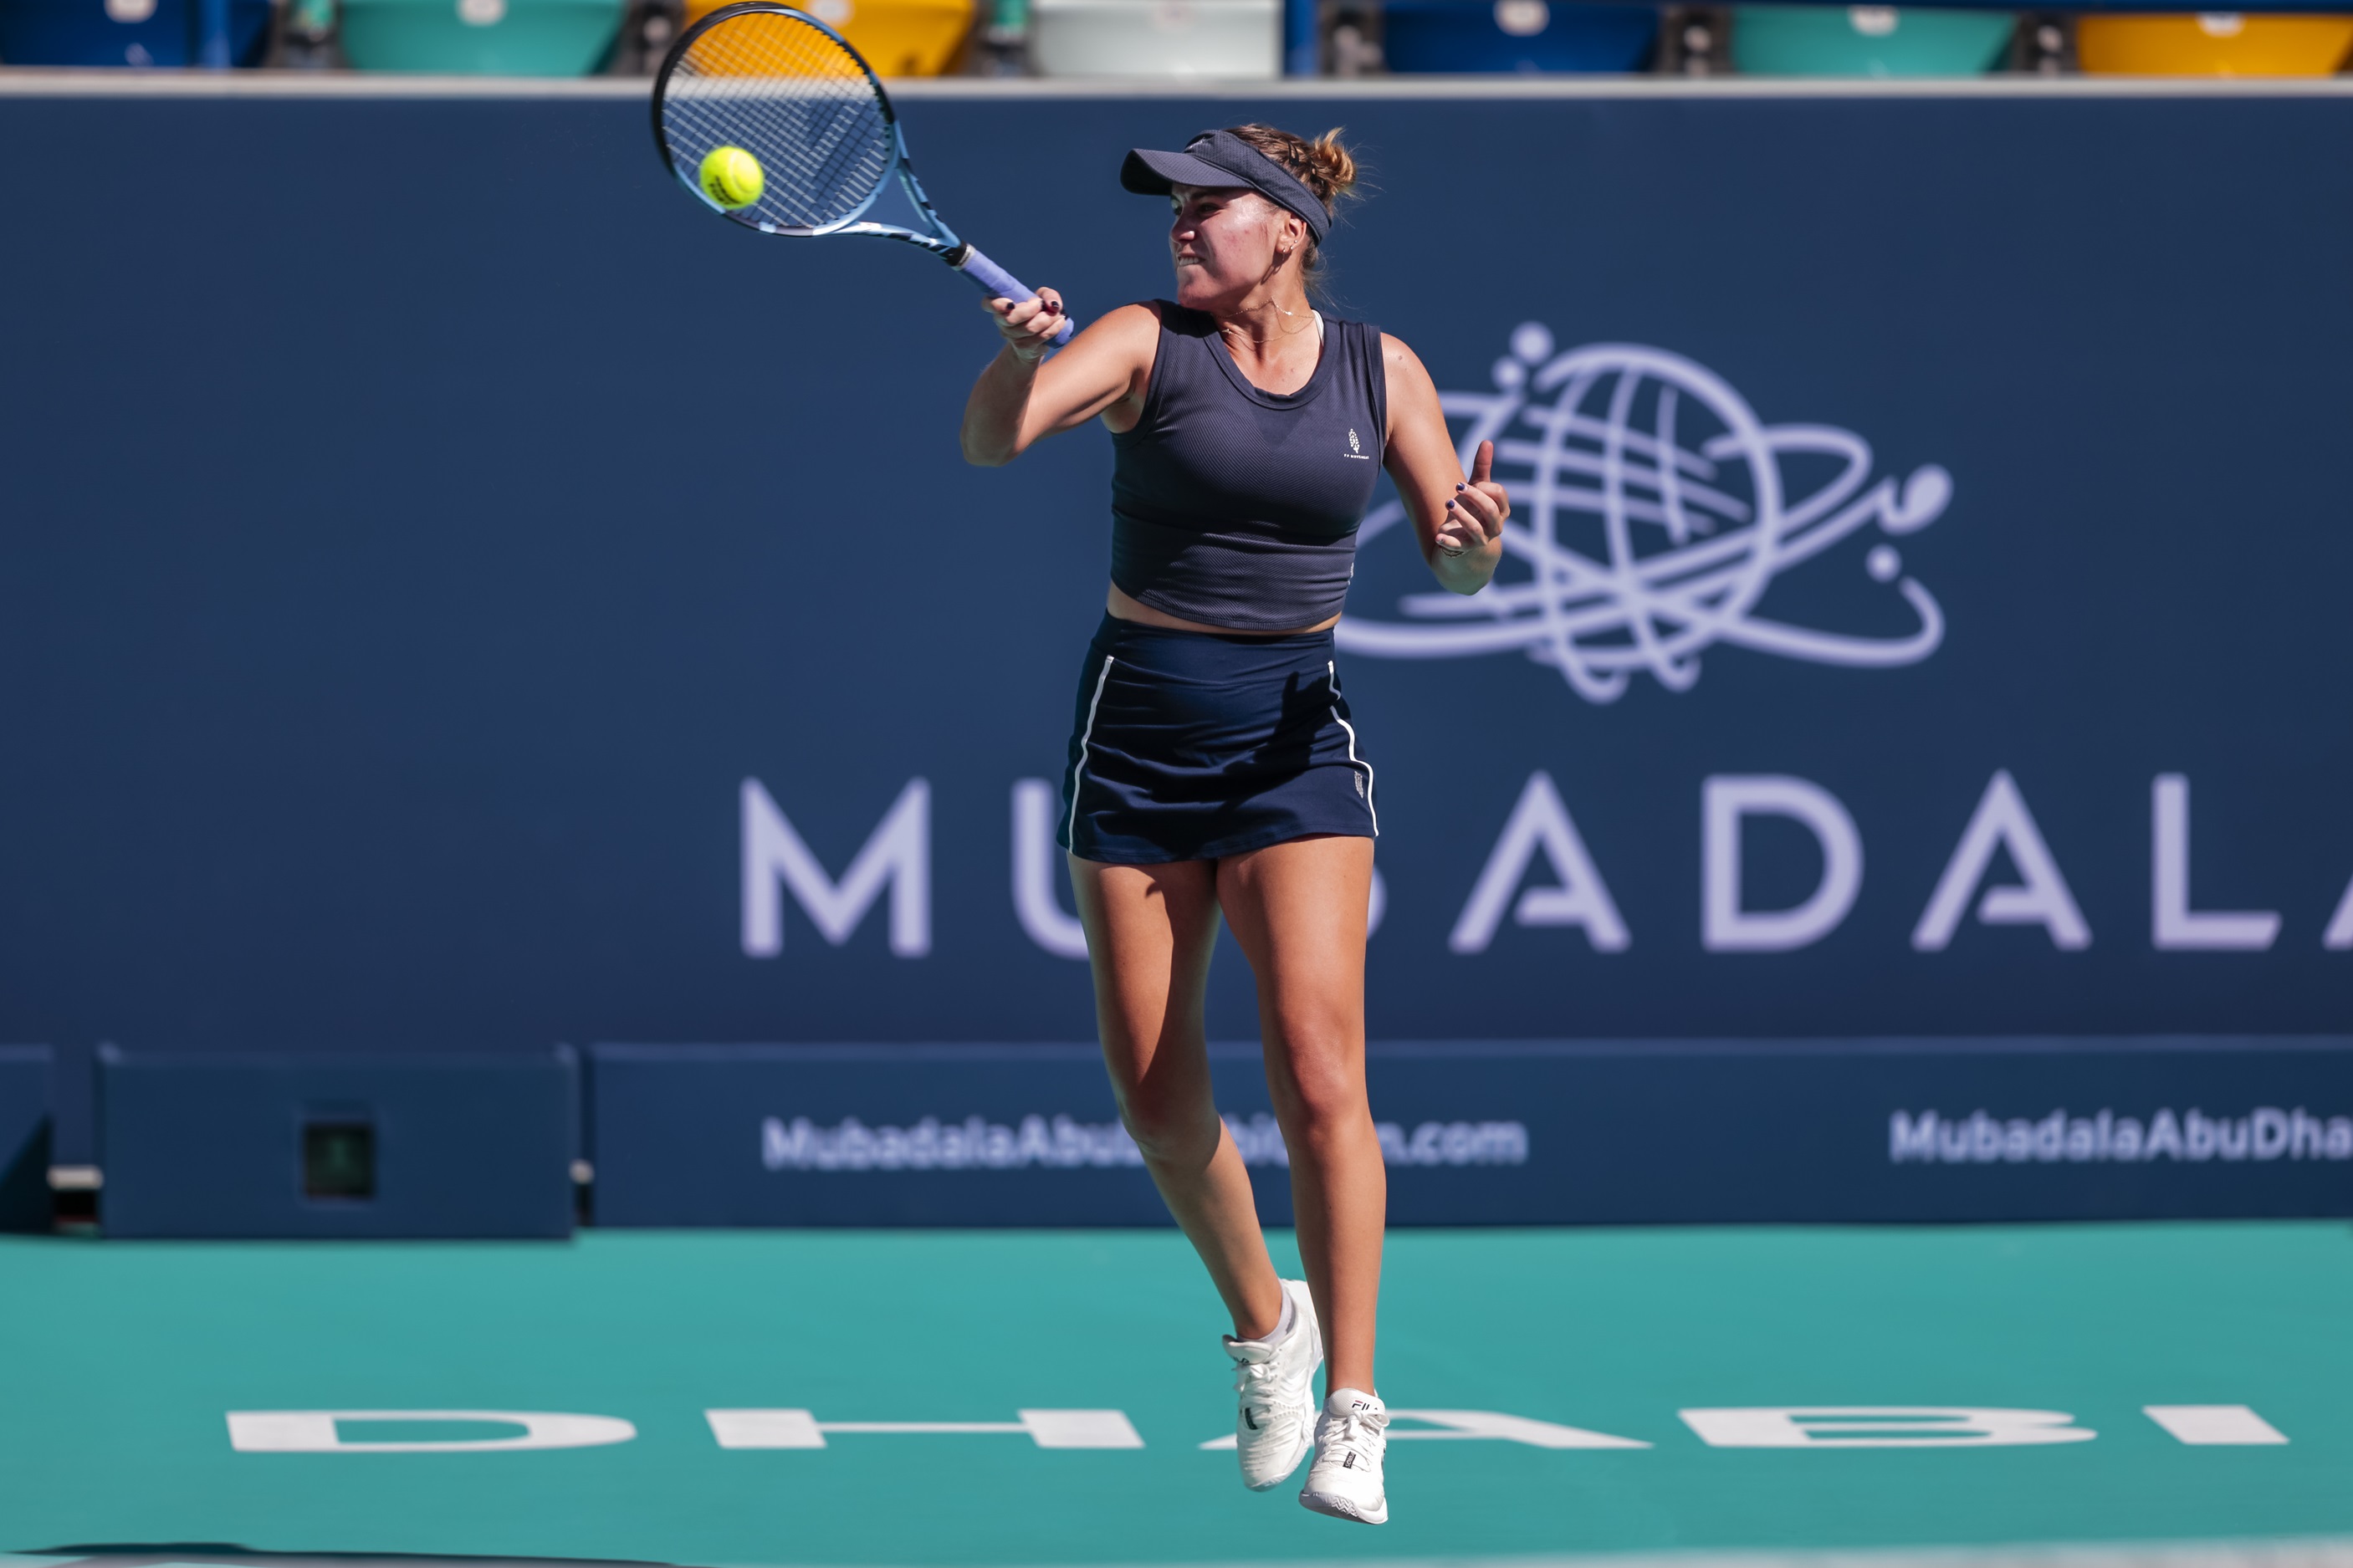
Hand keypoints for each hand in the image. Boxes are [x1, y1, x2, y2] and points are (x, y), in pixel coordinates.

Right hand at [985, 287, 1065, 363]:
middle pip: (1011, 319)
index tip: (1011, 304)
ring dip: (1047, 319)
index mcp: (1000, 306)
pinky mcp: (1025, 348)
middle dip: (1030, 310)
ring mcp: (1012, 337)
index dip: (997, 305)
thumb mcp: (1042, 297)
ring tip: (1057, 314)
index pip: (988, 304)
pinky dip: (1054, 327)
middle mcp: (1002, 322)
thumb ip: (1047, 295)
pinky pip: (1041, 337)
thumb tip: (1053, 305)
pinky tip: (1060, 322)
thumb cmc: (1037, 312)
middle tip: (1041, 305)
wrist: (1039, 339)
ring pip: (1029, 328)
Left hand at [1436, 440, 1508, 556]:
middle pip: (1490, 510)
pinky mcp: (1465, 549)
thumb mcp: (1478, 488)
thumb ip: (1482, 468)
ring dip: (1461, 515)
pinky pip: (1458, 547)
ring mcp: (1481, 539)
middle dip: (1475, 497)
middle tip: (1457, 487)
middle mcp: (1495, 526)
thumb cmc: (1473, 508)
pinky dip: (1448, 542)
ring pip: (1475, 528)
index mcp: (1501, 509)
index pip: (1499, 495)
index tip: (1466, 483)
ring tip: (1448, 502)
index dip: (1484, 487)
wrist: (1463, 539)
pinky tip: (1437, 535)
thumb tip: (1487, 441)